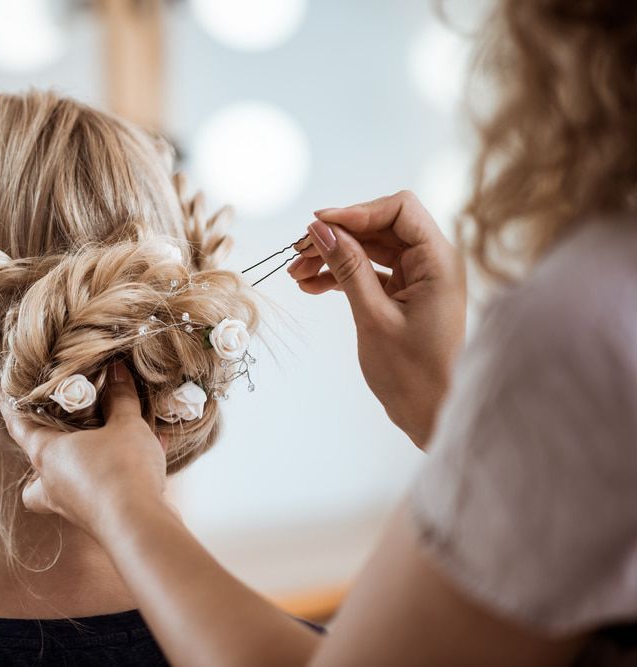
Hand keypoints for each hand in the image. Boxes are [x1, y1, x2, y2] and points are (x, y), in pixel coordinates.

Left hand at [0, 361, 167, 536]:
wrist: (141, 527)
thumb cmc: (122, 470)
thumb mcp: (126, 425)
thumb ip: (121, 398)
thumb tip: (118, 371)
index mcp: (47, 455)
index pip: (19, 426)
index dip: (10, 407)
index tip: (1, 391)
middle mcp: (52, 484)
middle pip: (34, 469)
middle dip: (41, 454)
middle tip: (56, 435)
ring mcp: (73, 506)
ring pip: (62, 488)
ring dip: (77, 469)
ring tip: (100, 449)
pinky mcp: (97, 519)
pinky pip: (101, 492)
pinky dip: (116, 477)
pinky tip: (146, 458)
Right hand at [288, 190, 465, 447]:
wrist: (434, 416)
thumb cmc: (414, 374)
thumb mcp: (373, 316)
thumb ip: (348, 267)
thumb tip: (321, 229)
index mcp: (438, 261)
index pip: (399, 209)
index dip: (356, 212)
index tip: (317, 225)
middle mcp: (433, 262)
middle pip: (380, 227)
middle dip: (337, 236)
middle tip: (298, 253)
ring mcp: (419, 279)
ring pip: (370, 250)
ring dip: (333, 257)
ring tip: (297, 274)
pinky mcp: (406, 296)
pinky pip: (370, 273)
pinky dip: (342, 276)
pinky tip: (312, 286)